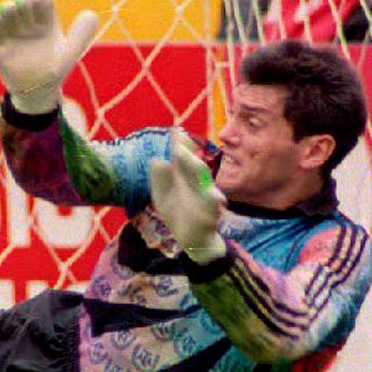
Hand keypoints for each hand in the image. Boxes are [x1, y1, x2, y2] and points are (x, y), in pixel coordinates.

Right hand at [0, 0, 97, 114]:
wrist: (36, 92)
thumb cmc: (54, 70)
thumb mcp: (70, 53)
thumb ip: (81, 35)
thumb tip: (91, 13)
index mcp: (46, 21)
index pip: (42, 3)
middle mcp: (28, 23)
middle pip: (23, 6)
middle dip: (23, 1)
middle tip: (24, 0)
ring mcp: (12, 33)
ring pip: (7, 14)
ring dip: (7, 8)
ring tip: (9, 7)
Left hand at [149, 129, 226, 263]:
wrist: (191, 239)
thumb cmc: (177, 213)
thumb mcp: (162, 196)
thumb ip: (159, 179)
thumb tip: (157, 161)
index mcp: (185, 178)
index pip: (183, 159)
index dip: (180, 145)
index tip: (175, 131)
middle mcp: (198, 184)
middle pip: (194, 167)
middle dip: (188, 155)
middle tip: (179, 144)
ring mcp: (206, 199)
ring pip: (205, 183)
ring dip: (198, 171)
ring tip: (192, 160)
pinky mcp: (211, 215)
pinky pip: (214, 207)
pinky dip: (214, 201)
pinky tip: (215, 196)